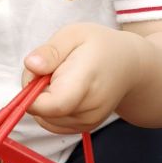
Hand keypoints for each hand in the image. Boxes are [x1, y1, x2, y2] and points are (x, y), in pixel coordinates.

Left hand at [22, 25, 141, 135]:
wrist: (131, 67)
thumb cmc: (100, 47)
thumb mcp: (74, 34)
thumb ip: (51, 50)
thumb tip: (31, 65)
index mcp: (86, 81)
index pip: (54, 104)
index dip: (33, 93)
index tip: (36, 72)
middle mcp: (89, 108)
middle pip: (43, 111)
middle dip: (34, 90)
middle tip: (50, 67)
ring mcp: (87, 122)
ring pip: (44, 118)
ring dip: (41, 99)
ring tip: (60, 78)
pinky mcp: (83, 128)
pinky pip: (51, 123)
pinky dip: (48, 108)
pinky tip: (63, 90)